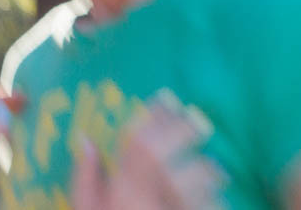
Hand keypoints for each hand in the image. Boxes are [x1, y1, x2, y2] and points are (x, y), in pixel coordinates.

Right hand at [71, 94, 222, 209]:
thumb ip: (85, 178)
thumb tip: (86, 140)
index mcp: (122, 192)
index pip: (140, 144)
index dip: (153, 118)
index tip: (162, 101)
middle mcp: (152, 200)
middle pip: (174, 156)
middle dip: (184, 132)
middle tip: (195, 121)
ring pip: (200, 182)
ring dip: (206, 169)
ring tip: (211, 164)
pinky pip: (212, 206)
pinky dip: (215, 198)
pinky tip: (215, 193)